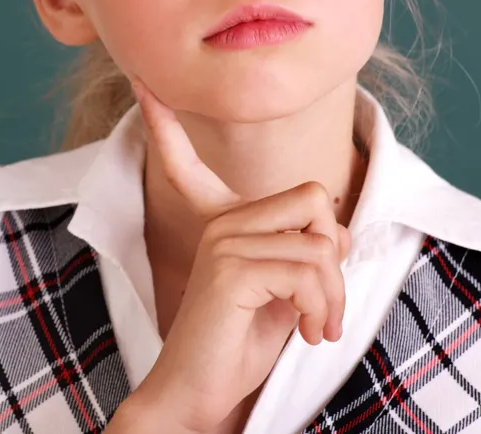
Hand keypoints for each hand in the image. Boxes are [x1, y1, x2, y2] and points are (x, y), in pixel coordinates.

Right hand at [122, 76, 350, 433]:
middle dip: (337, 256)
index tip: (143, 88)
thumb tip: (336, 229)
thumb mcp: (282, 292)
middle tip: (322, 304)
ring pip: (321, 244)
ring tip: (316, 326)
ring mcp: (222, 243)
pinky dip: (322, 308)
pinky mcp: (231, 269)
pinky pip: (309, 269)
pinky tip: (305, 332)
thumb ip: (302, 254)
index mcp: (224, 223)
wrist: (201, 392)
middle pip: (315, 199)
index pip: (188, 163)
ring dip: (334, 297)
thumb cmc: (239, 346)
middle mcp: (220, 224)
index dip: (163, 126)